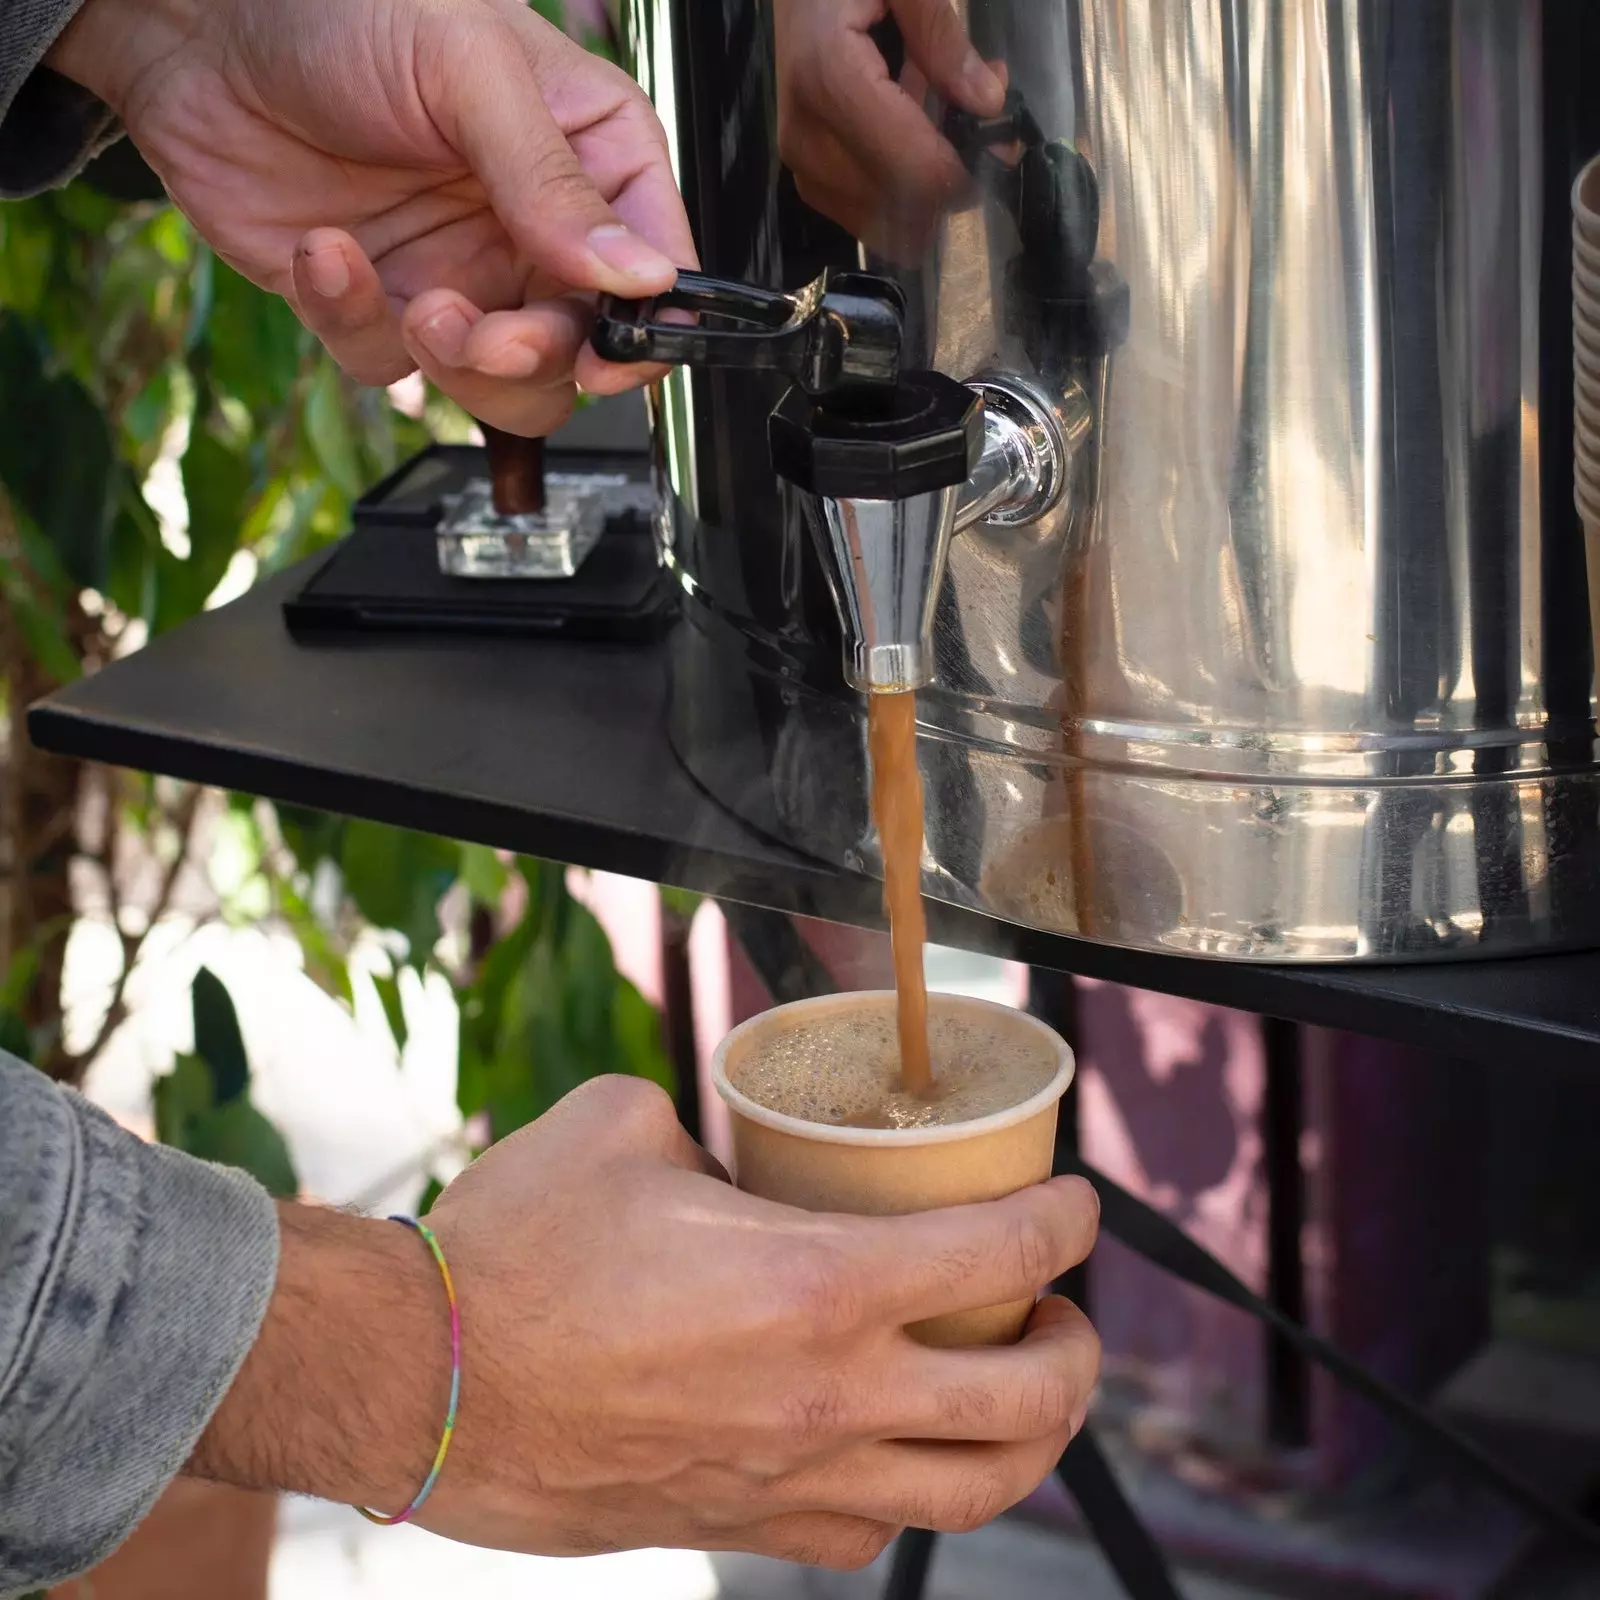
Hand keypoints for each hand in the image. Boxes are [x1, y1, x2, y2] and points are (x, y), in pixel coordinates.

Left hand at [47, 0, 697, 434]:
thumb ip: (554, 181)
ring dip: (458, 363)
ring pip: (500, 386)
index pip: (656, 269)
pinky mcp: (378, 308)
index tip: (613, 351)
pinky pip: (390, 366)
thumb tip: (640, 276)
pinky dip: (354, 321)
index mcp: (590, 159)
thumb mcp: (468, 68)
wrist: (198, 26)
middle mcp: (533, 232)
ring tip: (415, 304)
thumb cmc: (342, 8)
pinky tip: (325, 249)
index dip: (647, 328)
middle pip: (583, 351)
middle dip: (537, 358)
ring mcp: (461, 276)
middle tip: (492, 338)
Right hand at [191, 1076, 1100, 1568]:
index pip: (1001, 1253)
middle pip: (1026, 1403)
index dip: (1067, 1220)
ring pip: (969, 1495)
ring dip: (1023, 1443)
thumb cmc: (516, 1245)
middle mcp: (830, 1398)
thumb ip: (709, 1131)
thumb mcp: (625, 1124)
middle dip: (1076, 1351)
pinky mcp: (737, 1527)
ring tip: (1021, 1397)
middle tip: (1061, 1309)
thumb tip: (734, 1154)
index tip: (1077, 1201)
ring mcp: (791, 1479)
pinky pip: (868, 1533)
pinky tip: (900, 1457)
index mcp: (819, 1284)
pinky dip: (914, 1493)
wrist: (415, 1380)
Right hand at [772, 0, 1004, 259]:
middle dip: (953, 181)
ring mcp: (802, 166)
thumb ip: (942, 37)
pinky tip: (919, 146)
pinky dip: (906, 194)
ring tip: (948, 128)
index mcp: (827, 78)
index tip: (1001, 142)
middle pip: (902, 203)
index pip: (911, 167)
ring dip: (931, 191)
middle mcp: (807, 137)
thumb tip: (987, 101)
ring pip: (888, 222)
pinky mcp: (808, 180)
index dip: (965, 170)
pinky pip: (870, 218)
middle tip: (985, 130)